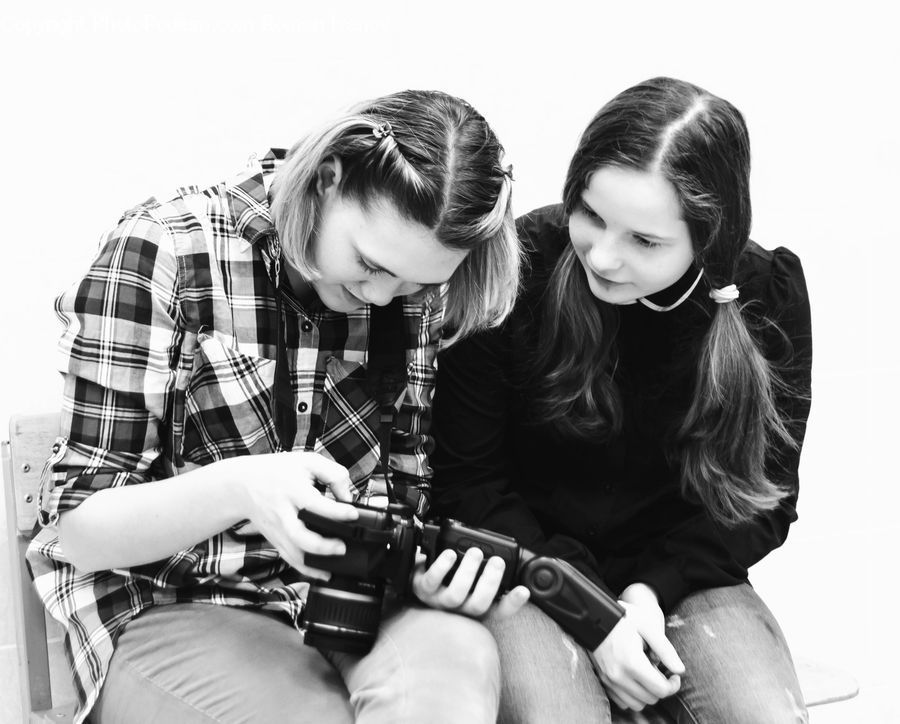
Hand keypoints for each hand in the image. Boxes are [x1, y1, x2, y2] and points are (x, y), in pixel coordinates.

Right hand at [230, 451, 357, 578]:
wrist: (241, 484)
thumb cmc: (277, 471)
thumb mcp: (307, 461)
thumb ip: (333, 475)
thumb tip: (348, 497)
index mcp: (293, 490)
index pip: (314, 503)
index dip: (336, 511)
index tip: (353, 514)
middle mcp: (283, 512)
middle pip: (299, 535)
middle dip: (322, 545)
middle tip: (341, 546)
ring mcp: (277, 529)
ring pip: (293, 553)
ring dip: (314, 563)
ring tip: (335, 564)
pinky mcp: (275, 539)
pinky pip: (289, 559)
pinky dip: (306, 570)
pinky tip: (323, 573)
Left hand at [411, 547, 529, 618]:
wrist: (419, 577)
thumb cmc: (449, 578)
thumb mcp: (470, 580)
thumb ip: (487, 574)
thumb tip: (509, 561)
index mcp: (475, 606)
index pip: (499, 612)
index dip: (513, 603)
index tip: (523, 590)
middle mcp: (459, 608)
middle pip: (478, 605)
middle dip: (490, 582)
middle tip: (498, 561)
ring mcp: (439, 601)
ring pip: (455, 595)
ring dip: (467, 572)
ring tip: (475, 553)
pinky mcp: (422, 589)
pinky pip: (431, 581)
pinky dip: (442, 567)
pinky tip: (449, 554)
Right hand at [592, 584, 684, 710]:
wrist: (594, 615)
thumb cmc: (623, 618)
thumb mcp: (648, 626)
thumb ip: (665, 650)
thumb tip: (680, 671)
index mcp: (632, 662)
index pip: (661, 690)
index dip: (673, 685)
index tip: (674, 675)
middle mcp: (618, 676)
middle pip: (651, 698)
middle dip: (661, 688)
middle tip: (660, 670)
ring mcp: (609, 680)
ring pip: (637, 704)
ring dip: (647, 693)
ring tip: (647, 674)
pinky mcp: (603, 681)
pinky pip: (623, 701)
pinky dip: (632, 695)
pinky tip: (635, 678)